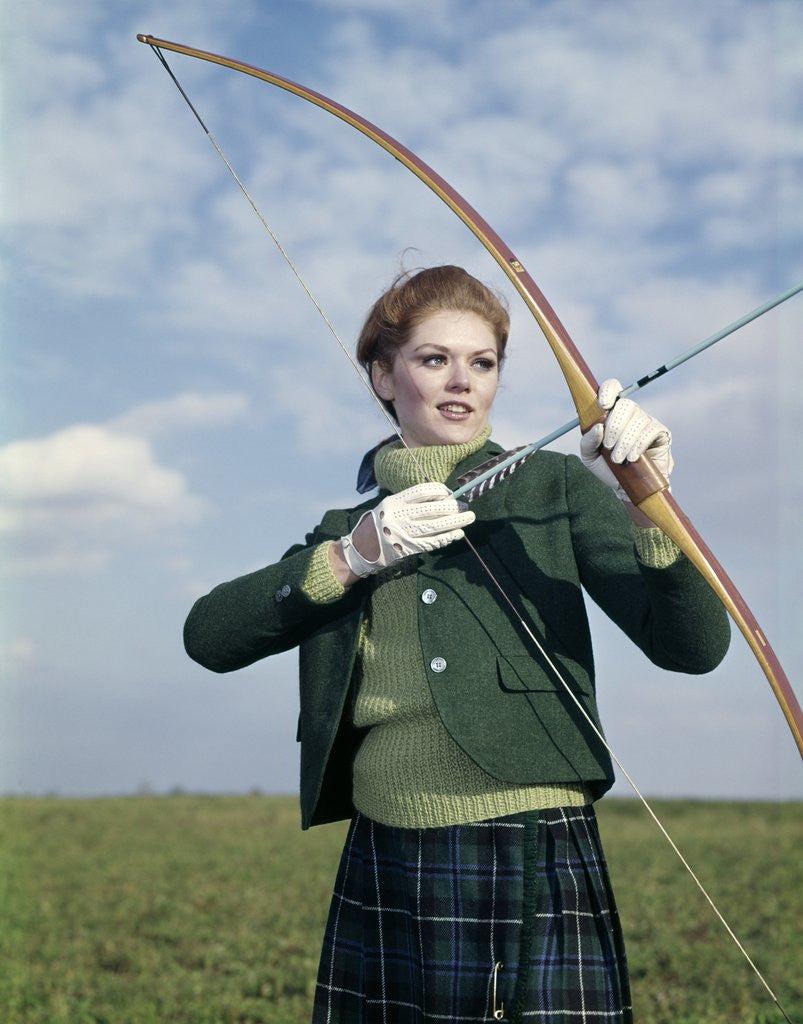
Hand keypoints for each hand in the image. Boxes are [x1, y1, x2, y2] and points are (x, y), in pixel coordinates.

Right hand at [340, 482, 474, 577]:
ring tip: (469, 517)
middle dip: (452, 507)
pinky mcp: (407, 549)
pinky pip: (431, 542)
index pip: (422, 491)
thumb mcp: (388, 507)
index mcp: (394, 502)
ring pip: (434, 526)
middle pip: (432, 509)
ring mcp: (403, 533)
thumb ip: (409, 503)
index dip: (440, 490)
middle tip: (465, 506)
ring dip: (455, 522)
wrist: (359, 550)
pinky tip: (458, 534)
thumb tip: (440, 499)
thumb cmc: (377, 525)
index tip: (449, 493)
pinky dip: (447, 538)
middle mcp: (398, 516)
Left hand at [579, 378, 673, 501]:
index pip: (613, 388)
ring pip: (637, 420)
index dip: (609, 391)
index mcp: (611, 413)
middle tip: (609, 446)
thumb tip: (598, 427)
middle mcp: (630, 414)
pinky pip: (651, 430)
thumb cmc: (606, 467)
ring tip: (618, 459)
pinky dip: (639, 444)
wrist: (624, 487)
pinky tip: (632, 457)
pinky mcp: (660, 433)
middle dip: (615, 426)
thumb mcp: (589, 457)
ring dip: (625, 441)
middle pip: (625, 405)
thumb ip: (587, 441)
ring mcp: (646, 422)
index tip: (603, 405)